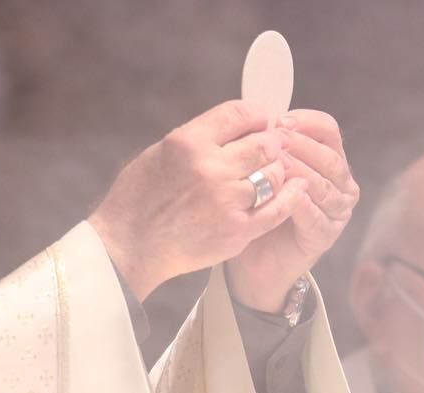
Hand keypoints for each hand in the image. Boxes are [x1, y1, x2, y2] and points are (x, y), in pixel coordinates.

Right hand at [88, 100, 305, 300]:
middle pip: (264, 143)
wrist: (127, 248)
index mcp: (188, 142)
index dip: (258, 115)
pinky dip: (290, 196)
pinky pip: (277, 209)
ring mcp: (225, 201)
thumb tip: (235, 125)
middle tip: (269, 150)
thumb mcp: (159, 153)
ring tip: (269, 175)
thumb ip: (198, 138)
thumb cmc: (138, 200)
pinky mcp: (236, 231)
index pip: (240, 113)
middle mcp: (209, 168)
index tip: (261, 122)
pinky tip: (296, 189)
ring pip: (274, 175)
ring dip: (276, 172)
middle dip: (271, 144)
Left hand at [227, 109, 359, 310]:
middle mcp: (341, 182)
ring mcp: (337, 209)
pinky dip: (300, 204)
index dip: (305, 122)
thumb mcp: (262, 170)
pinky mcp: (326, 234)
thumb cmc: (259, 208)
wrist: (254, 260)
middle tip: (274, 141)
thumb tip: (260, 114)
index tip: (279, 119)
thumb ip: (268, 145)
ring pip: (324, 183)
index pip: (328, 130)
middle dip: (300, 145)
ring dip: (299, 171)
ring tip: (275, 165)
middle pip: (329, 155)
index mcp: (329, 159)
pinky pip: (316, 215)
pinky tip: (285, 196)